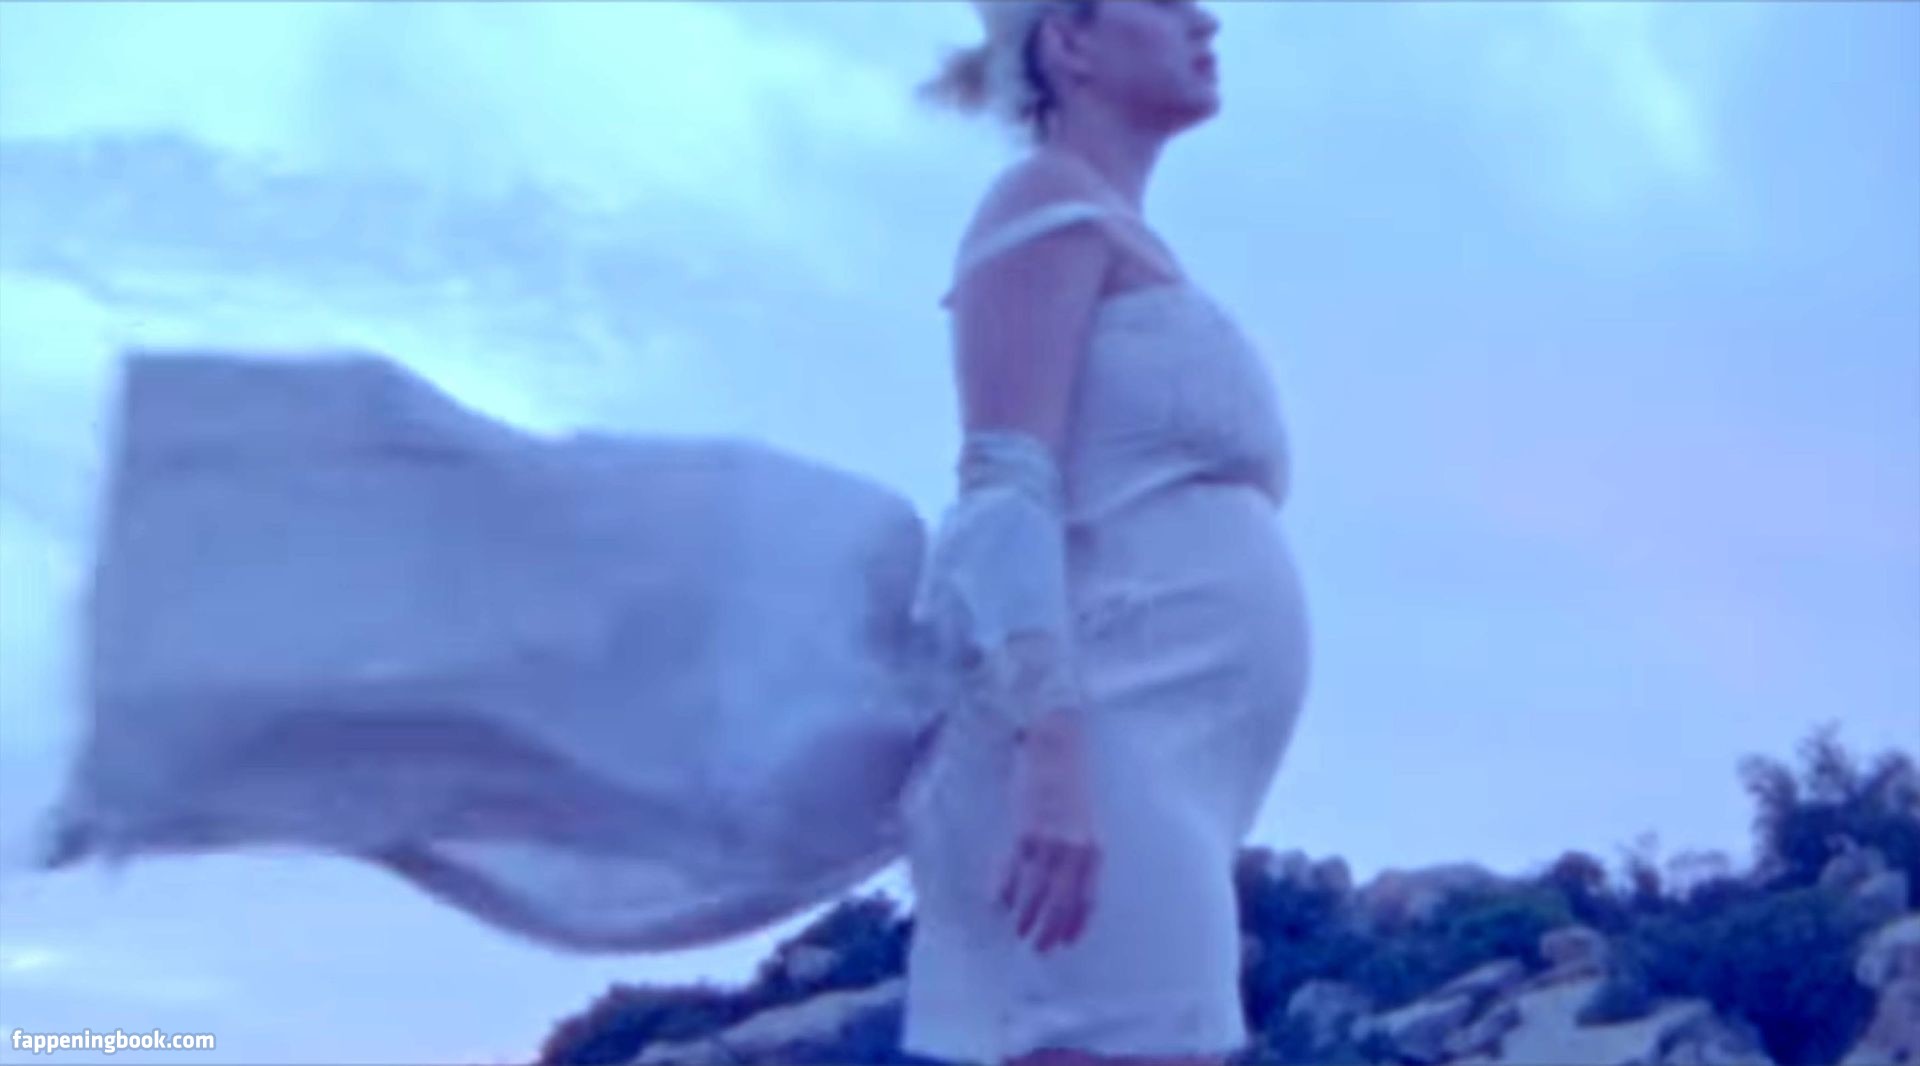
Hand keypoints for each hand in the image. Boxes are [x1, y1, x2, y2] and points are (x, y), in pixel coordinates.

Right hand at [997, 707, 1101, 953]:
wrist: (1055, 744)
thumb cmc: (1070, 779)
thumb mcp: (1085, 818)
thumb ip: (1081, 850)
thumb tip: (1068, 882)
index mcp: (1095, 848)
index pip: (1087, 900)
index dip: (1075, 925)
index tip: (1065, 944)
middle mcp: (1075, 851)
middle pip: (1061, 904)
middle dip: (1049, 930)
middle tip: (1038, 948)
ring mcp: (1049, 844)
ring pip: (1036, 895)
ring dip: (1025, 918)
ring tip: (1017, 931)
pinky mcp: (1025, 833)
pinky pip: (1012, 873)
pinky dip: (1004, 892)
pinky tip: (998, 905)